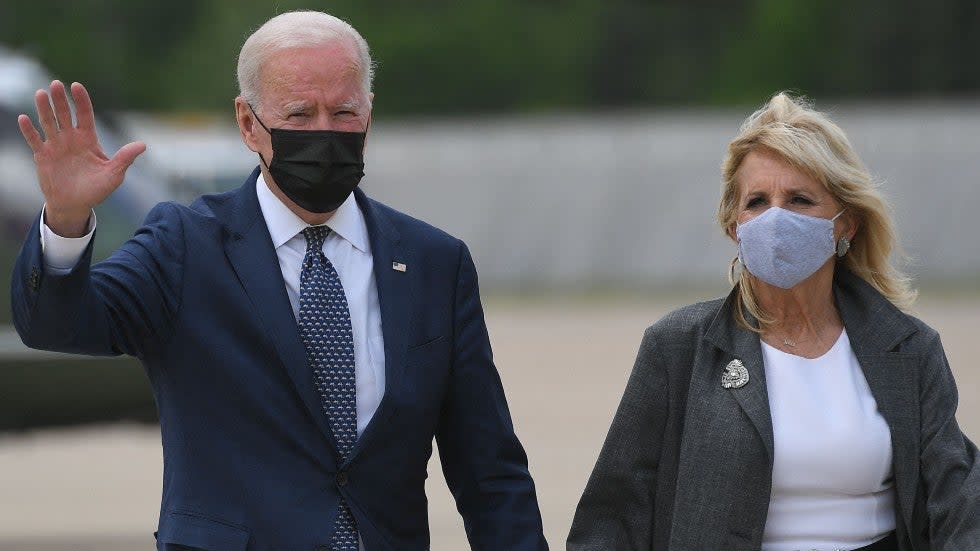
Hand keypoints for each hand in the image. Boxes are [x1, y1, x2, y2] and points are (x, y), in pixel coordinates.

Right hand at [17, 80, 145, 236]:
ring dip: (44, 109)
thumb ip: (125, 158)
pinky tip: (24, 118)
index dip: (81, 101)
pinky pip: (34, 140)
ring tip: (41, 94)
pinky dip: (29, 130)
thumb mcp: (114, 174)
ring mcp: (55, 146)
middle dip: (61, 100)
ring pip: (49, 123)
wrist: (75, 205)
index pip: (84, 115)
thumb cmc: (96, 189)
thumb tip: (143, 145)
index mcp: (88, 139)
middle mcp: (71, 138)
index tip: (76, 86)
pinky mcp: (42, 156)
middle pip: (65, 114)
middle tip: (56, 84)